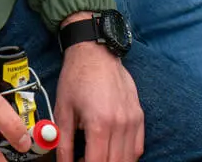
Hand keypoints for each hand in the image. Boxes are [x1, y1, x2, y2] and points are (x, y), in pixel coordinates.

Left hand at [55, 44, 143, 161]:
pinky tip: (112, 151)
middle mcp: (120, 124)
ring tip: (96, 156)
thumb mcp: (63, 110)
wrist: (95, 50)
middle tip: (85, 160)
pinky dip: (127, 156)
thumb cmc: (77, 77)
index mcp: (99, 124)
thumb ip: (63, 143)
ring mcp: (132, 119)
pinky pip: (138, 147)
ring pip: (129, 159)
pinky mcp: (139, 114)